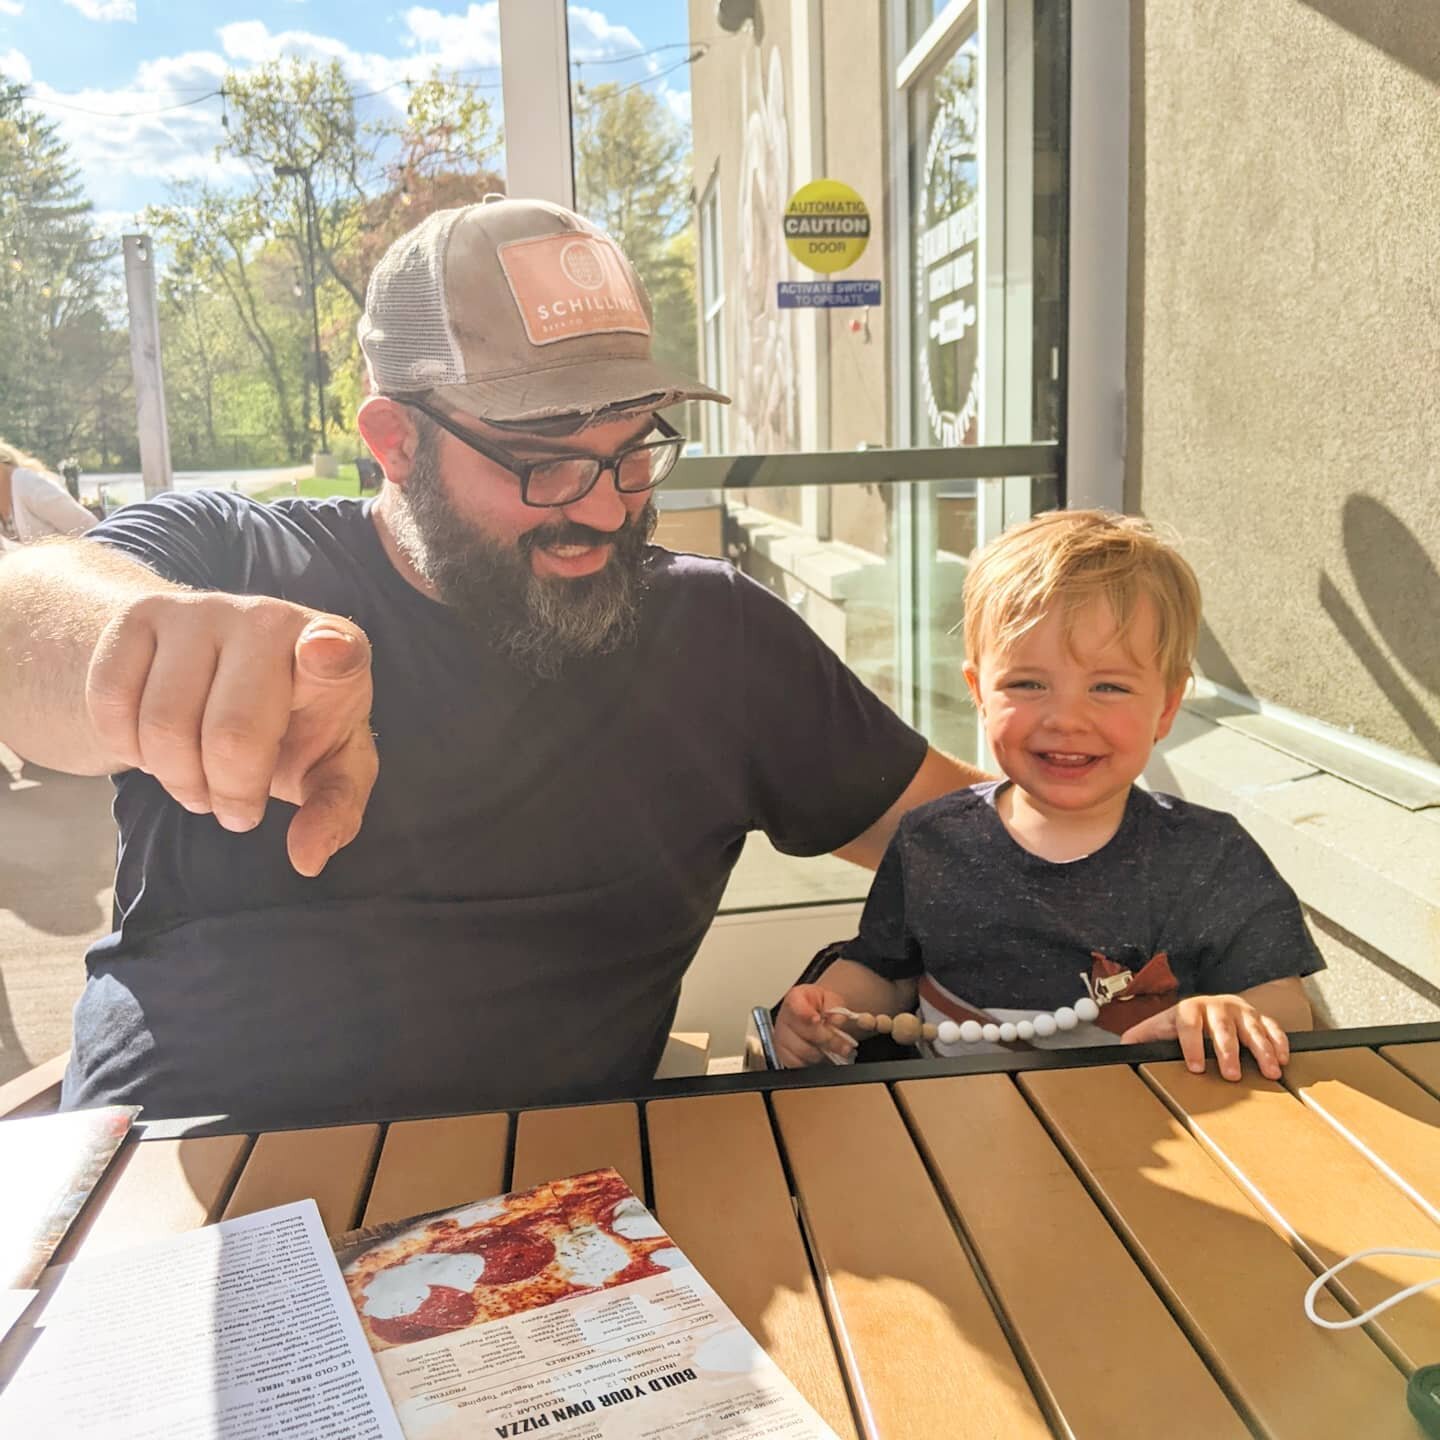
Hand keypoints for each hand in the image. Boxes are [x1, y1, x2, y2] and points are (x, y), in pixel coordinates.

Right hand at [86, 591, 377, 877]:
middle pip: (232, 734)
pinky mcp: (141, 615)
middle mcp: (269, 619)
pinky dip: (127, 749)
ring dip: (175, 780)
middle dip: (228, 794)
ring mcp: (201, 610)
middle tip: (235, 809)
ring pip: (164, 725)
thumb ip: (334, 809)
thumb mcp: (331, 767)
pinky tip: (155, 748)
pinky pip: (110, 701)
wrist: (215, 670)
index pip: (337, 650)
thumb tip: (308, 858)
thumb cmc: (293, 726)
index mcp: (336, 650)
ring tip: (197, 780)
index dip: (329, 655)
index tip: (324, 655)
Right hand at [774, 984, 860, 1068]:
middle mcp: (784, 1017)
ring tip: (835, 1050)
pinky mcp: (783, 1055)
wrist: (819, 1016)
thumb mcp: (832, 999)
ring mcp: (782, 1037)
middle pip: (804, 1032)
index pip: (795, 1005)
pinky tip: (821, 1055)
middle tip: (845, 1044)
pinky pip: (797, 1064)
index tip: (818, 1019)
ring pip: (803, 1051)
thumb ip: (836, 1006)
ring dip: (823, 1053)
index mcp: (795, 998)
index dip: (805, 1013)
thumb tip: (836, 1020)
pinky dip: (813, 1063)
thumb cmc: (822, 1007)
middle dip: (828, 1040)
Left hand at [1120, 994, 1290, 1080]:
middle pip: (1222, 1027)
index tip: (1195, 1067)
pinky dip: (1279, 1043)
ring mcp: (1241, 1012)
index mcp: (1190, 1009)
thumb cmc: (1186, 1022)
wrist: (1215, 1005)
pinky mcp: (1261, 1018)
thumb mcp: (1164, 1025)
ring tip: (1269, 1072)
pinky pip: (1274, 1028)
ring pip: (1253, 1028)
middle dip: (1228, 1050)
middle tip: (1232, 1075)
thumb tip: (1122, 1047)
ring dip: (1262, 1050)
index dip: (1191, 1044)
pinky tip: (1283, 1060)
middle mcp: (1217, 1007)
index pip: (1188, 1024)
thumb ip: (1145, 1036)